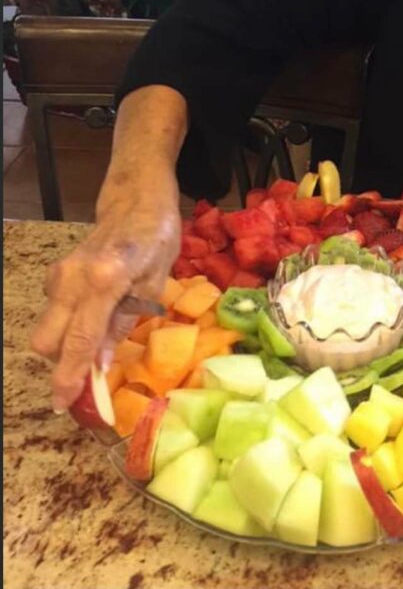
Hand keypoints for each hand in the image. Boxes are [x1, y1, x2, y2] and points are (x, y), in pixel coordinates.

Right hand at [30, 178, 180, 412]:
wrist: (137, 198)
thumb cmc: (157, 237)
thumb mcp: (155, 282)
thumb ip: (125, 322)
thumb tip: (101, 365)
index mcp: (103, 281)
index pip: (79, 341)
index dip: (70, 377)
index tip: (64, 404)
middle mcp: (72, 279)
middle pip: (47, 341)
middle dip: (62, 364)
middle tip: (89, 377)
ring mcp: (60, 274)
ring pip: (46, 327)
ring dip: (65, 346)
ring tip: (97, 346)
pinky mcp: (57, 272)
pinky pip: (53, 310)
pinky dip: (66, 325)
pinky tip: (94, 318)